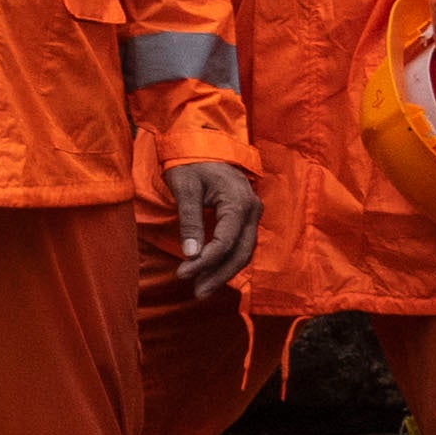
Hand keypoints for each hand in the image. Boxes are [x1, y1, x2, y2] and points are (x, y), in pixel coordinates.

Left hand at [164, 159, 261, 295]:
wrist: (203, 142)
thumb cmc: (191, 162)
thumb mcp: (185, 187)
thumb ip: (189, 220)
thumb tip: (191, 254)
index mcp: (238, 201)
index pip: (225, 242)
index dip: (205, 262)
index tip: (183, 274)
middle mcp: (252, 209)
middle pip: (240, 252)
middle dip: (218, 275)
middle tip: (196, 292)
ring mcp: (252, 214)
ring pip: (244, 252)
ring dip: (224, 272)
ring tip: (201, 289)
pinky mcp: (246, 217)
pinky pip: (242, 244)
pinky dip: (228, 261)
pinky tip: (212, 273)